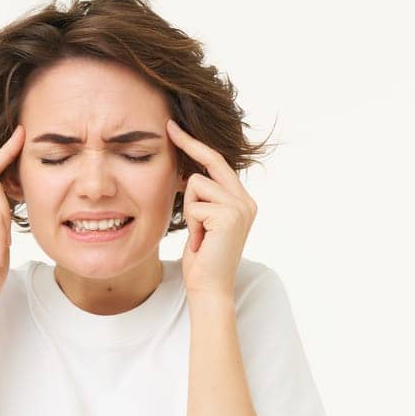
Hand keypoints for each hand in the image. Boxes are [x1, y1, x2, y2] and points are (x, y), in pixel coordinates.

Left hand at [167, 118, 256, 298]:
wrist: (210, 288)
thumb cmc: (203, 259)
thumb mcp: (203, 222)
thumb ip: (204, 199)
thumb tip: (189, 174)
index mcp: (242, 201)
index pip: (218, 164)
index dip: (197, 146)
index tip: (176, 129)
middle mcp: (246, 201)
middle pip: (211, 162)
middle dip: (188, 145)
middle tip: (168, 127)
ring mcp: (240, 207)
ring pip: (196, 185)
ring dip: (189, 210)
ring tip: (199, 234)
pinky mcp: (229, 216)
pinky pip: (194, 205)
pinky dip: (191, 224)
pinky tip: (201, 241)